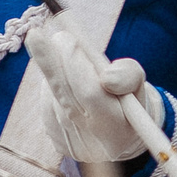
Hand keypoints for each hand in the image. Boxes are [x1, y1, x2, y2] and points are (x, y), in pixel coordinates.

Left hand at [27, 19, 163, 164]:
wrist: (119, 138)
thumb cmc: (130, 105)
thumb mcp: (140, 87)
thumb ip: (129, 77)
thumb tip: (106, 76)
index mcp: (118, 129)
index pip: (91, 94)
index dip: (75, 66)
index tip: (64, 38)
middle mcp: (90, 140)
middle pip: (65, 95)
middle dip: (50, 63)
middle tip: (37, 35)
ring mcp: (69, 141)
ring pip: (52, 97)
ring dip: (48, 68)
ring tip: (46, 43)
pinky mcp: (54, 138)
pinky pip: (47, 103)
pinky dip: (51, 82)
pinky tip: (58, 73)